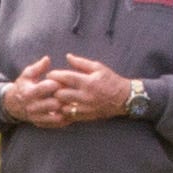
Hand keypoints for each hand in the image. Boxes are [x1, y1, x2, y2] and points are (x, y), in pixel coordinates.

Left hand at [11, 54, 137, 126]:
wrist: (123, 99)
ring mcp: (85, 108)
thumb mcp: (98, 67)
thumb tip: (68, 56)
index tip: (50, 74)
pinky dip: (63, 111)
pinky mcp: (85, 116)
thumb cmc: (111, 80)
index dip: (55, 75)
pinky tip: (61, 106)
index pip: (66, 77)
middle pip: (61, 93)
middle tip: (49, 86)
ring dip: (57, 101)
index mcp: (88, 82)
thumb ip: (81, 63)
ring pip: (63, 106)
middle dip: (53, 89)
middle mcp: (85, 96)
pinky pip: (69, 115)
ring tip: (54, 96)